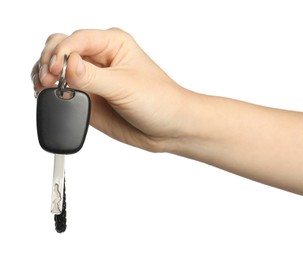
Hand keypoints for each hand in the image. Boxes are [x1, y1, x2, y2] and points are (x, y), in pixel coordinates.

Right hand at [32, 28, 193, 151]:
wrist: (169, 129)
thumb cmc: (160, 101)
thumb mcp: (125, 86)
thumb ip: (92, 77)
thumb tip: (66, 66)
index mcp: (113, 44)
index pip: (76, 39)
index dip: (61, 52)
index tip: (56, 71)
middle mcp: (100, 58)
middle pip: (61, 48)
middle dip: (49, 61)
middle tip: (48, 80)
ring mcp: (93, 79)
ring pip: (58, 68)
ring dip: (45, 75)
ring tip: (44, 88)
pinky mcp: (89, 97)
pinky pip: (62, 90)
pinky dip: (51, 91)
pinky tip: (48, 96)